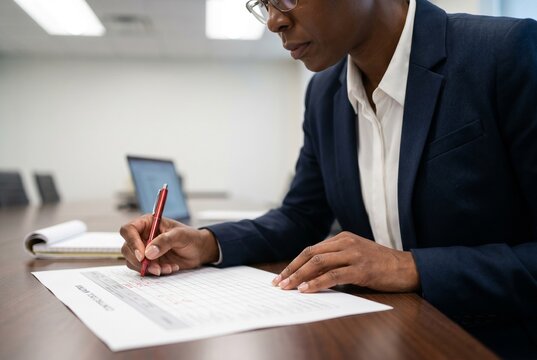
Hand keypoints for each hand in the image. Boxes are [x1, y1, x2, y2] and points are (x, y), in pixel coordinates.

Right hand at [120, 215, 218, 275]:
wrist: (199, 250)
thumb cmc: (190, 237)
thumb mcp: (180, 235)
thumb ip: (165, 241)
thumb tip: (149, 252)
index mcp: (147, 223)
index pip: (128, 230)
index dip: (132, 242)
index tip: (142, 255)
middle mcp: (142, 236)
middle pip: (127, 248)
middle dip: (139, 260)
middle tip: (155, 267)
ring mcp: (144, 250)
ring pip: (133, 261)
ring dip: (148, 268)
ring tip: (167, 267)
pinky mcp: (148, 262)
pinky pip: (143, 269)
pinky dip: (155, 272)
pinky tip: (170, 268)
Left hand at [272, 231, 419, 292]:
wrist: (407, 268)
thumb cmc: (380, 265)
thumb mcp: (355, 257)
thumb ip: (335, 262)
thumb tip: (309, 276)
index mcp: (343, 237)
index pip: (311, 249)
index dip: (294, 263)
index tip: (282, 275)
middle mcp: (346, 242)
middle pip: (310, 254)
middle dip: (292, 269)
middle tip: (278, 283)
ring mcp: (354, 254)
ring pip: (319, 263)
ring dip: (299, 276)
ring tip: (288, 288)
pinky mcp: (361, 269)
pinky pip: (333, 275)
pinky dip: (316, 283)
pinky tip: (306, 289)